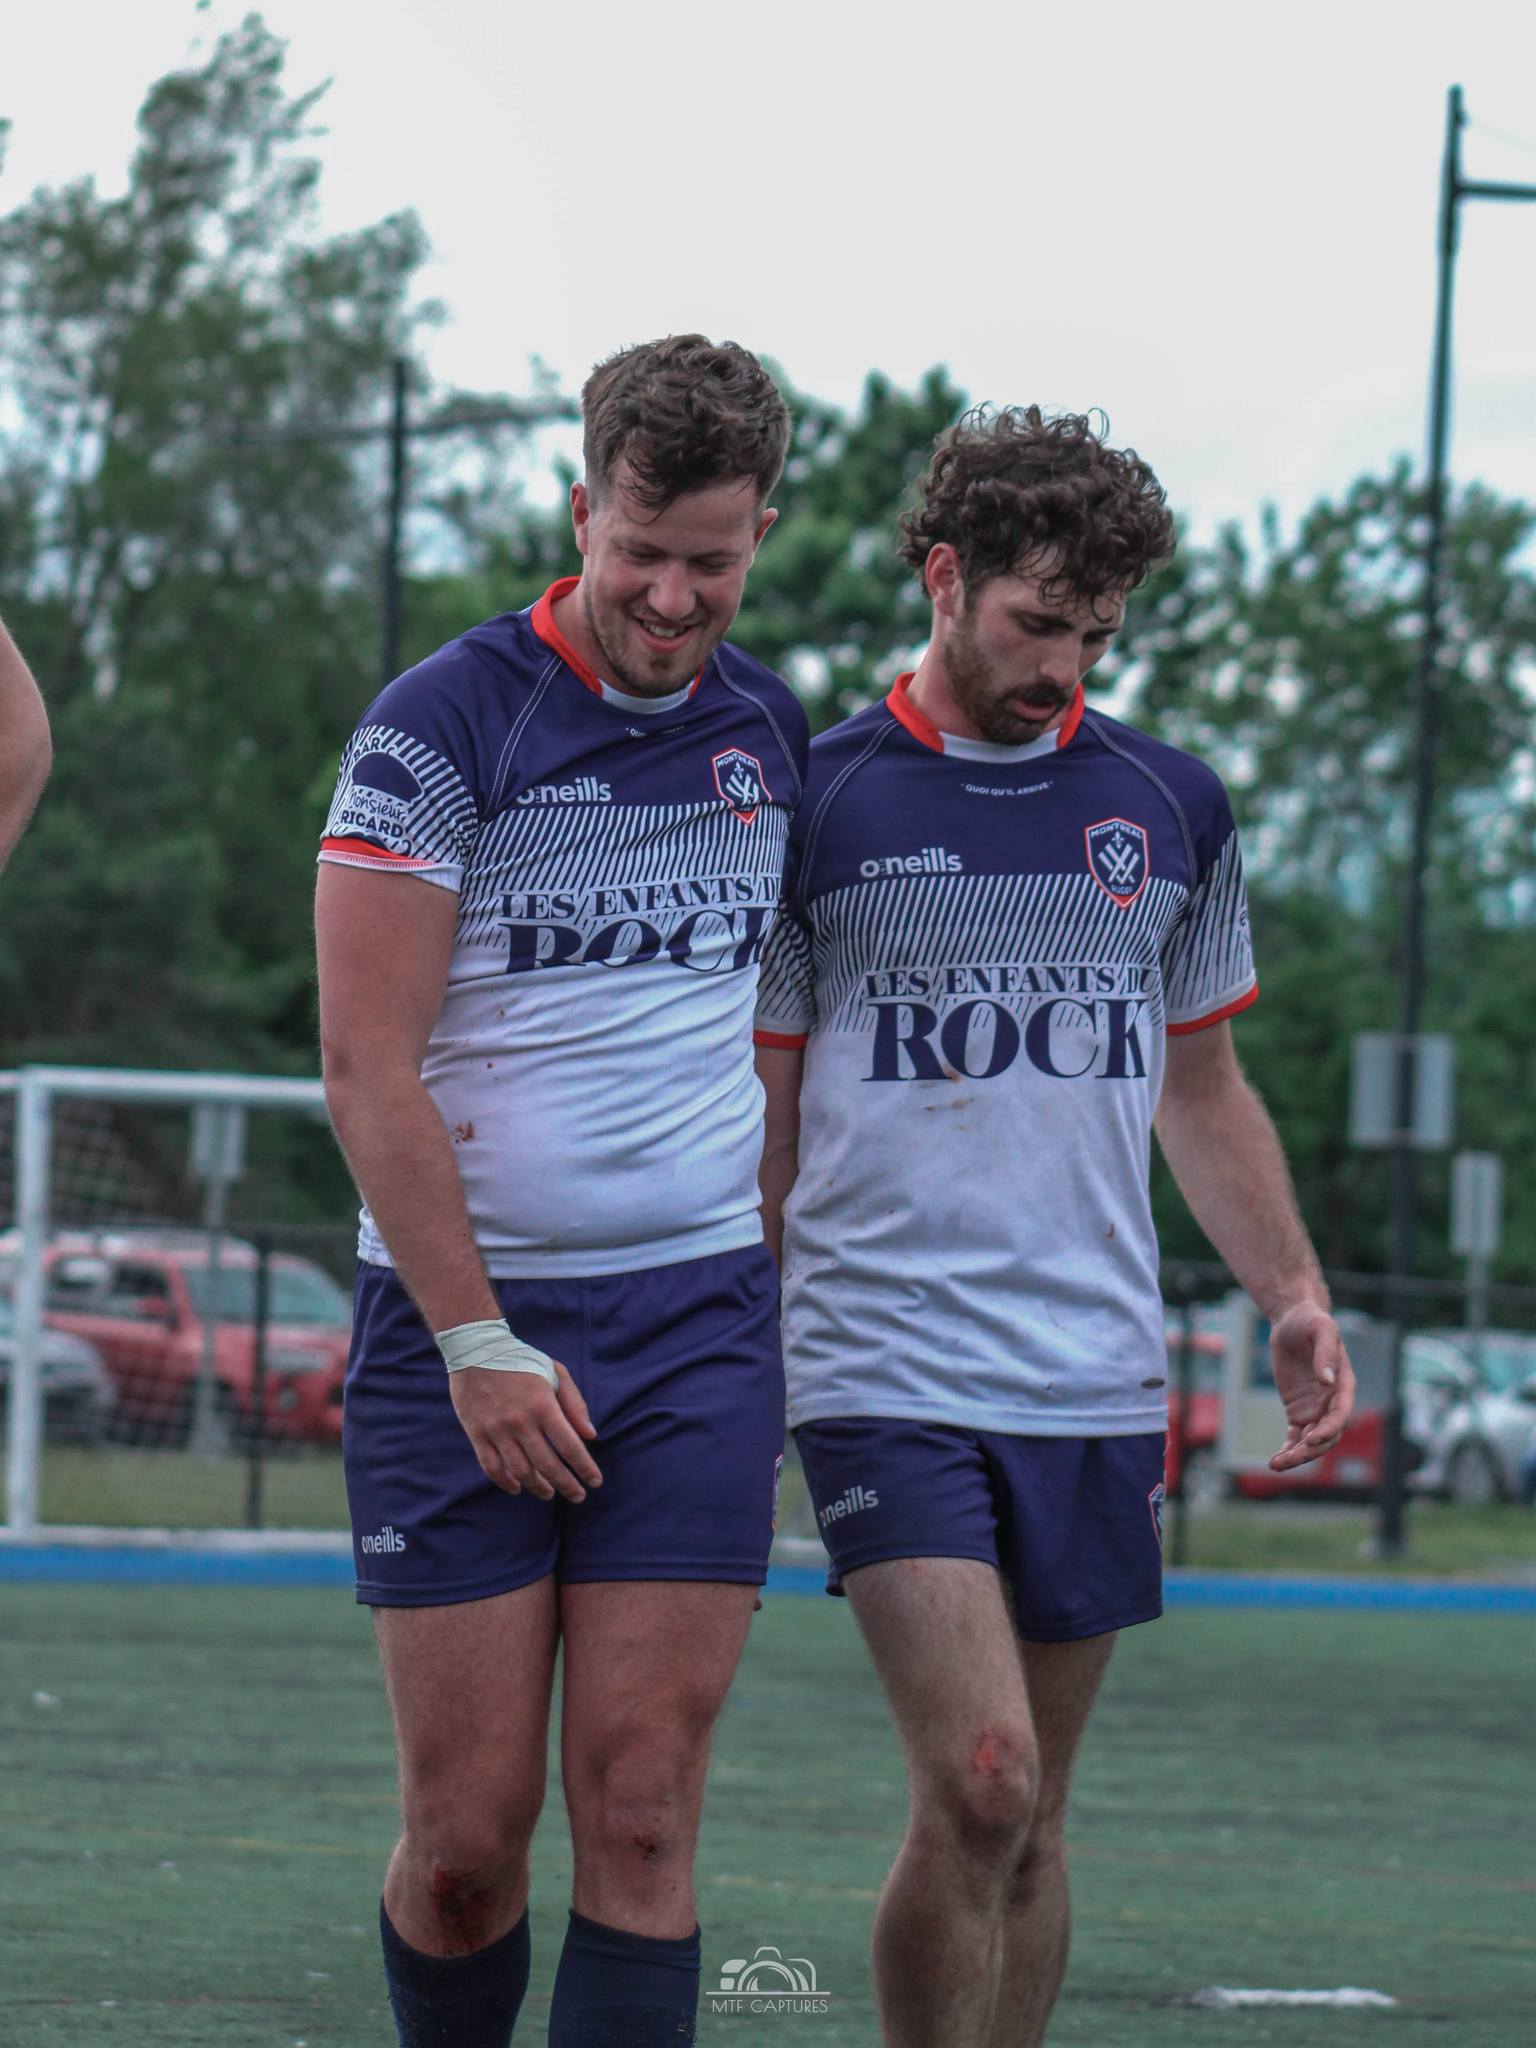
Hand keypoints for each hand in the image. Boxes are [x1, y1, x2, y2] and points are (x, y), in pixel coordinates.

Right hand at [449, 1359, 601, 1501]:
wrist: (475, 1350)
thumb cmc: (521, 1360)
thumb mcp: (555, 1372)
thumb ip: (575, 1403)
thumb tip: (590, 1436)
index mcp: (543, 1405)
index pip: (569, 1446)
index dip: (584, 1468)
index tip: (595, 1481)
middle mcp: (521, 1421)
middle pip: (548, 1464)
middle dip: (567, 1485)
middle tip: (578, 1496)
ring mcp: (497, 1430)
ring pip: (521, 1471)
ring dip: (538, 1487)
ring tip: (550, 1493)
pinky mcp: (477, 1434)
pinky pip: (492, 1467)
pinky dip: (505, 1482)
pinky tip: (517, 1488)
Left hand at [1267, 1302, 1355, 1471]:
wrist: (1293, 1321)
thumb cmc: (1311, 1322)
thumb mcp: (1320, 1328)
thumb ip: (1326, 1352)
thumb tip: (1328, 1379)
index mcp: (1344, 1385)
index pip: (1340, 1414)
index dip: (1329, 1429)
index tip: (1311, 1439)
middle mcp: (1332, 1402)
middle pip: (1327, 1435)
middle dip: (1309, 1451)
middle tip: (1287, 1460)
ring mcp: (1316, 1409)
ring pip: (1311, 1441)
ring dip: (1297, 1455)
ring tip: (1276, 1465)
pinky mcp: (1298, 1411)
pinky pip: (1296, 1435)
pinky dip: (1288, 1449)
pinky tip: (1275, 1461)